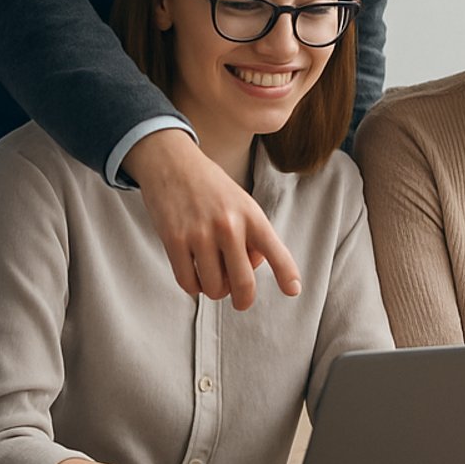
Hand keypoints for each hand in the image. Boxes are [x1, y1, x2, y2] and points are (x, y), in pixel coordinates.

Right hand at [123, 130, 300, 309]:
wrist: (171, 162)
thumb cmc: (210, 187)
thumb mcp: (241, 202)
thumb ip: (251, 236)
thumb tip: (249, 272)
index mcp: (250, 215)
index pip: (274, 250)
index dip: (286, 273)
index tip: (293, 290)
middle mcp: (228, 225)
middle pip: (243, 283)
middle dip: (243, 300)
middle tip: (241, 301)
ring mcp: (200, 234)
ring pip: (214, 288)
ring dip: (215, 290)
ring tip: (212, 276)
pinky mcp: (174, 240)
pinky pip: (188, 282)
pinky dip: (193, 287)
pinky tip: (195, 275)